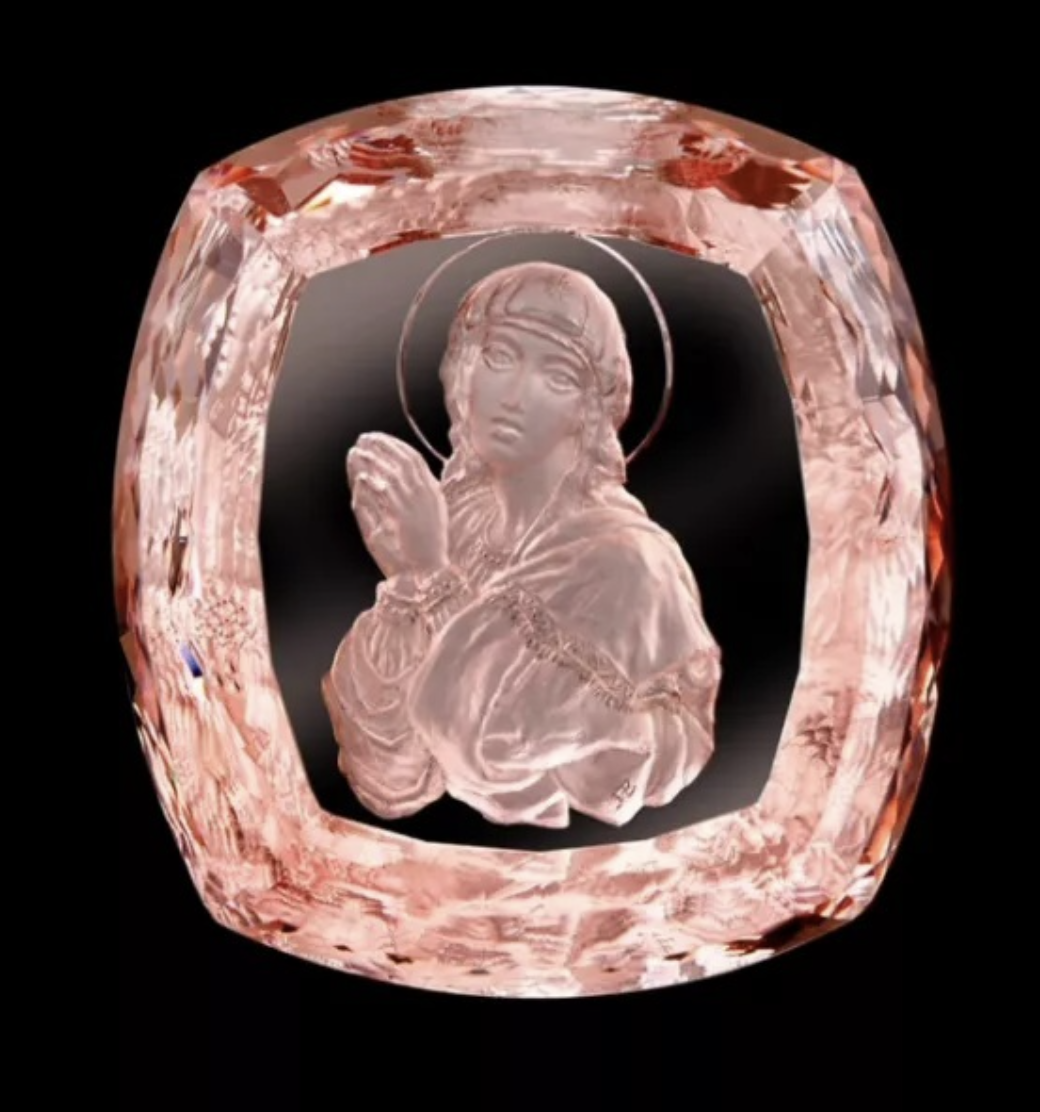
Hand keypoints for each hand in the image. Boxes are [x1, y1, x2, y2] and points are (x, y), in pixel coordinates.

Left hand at [347, 432, 448, 578]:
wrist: (425, 575)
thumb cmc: (422, 549)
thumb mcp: (423, 516)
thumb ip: (412, 493)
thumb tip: (389, 476)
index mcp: (432, 493)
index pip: (413, 458)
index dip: (394, 445)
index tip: (378, 438)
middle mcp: (423, 496)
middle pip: (400, 460)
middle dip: (380, 446)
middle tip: (363, 439)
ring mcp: (410, 506)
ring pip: (388, 473)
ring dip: (371, 460)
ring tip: (356, 453)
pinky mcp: (396, 519)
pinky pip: (379, 493)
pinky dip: (368, 482)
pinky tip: (359, 477)